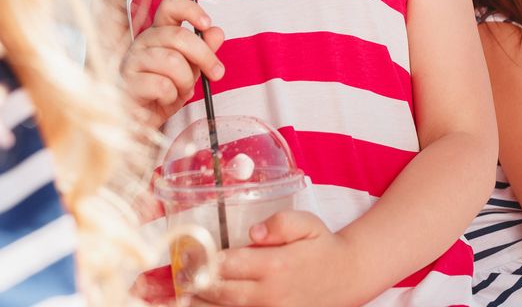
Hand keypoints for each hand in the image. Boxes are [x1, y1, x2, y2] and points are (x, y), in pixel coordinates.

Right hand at [120, 0, 224, 126]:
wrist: (142, 122)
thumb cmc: (164, 92)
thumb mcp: (191, 70)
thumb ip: (204, 51)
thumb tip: (217, 32)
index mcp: (158, 33)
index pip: (169, 7)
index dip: (190, 10)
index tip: (207, 24)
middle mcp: (142, 41)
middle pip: (179, 35)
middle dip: (205, 56)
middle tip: (216, 73)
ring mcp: (132, 61)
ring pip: (172, 61)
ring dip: (186, 81)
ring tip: (182, 90)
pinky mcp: (127, 83)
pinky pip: (161, 84)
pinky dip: (171, 95)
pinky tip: (165, 99)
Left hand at [189, 211, 358, 306]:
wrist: (347, 277)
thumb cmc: (321, 246)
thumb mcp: (307, 223)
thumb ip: (280, 223)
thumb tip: (253, 230)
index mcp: (276, 265)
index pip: (228, 265)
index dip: (201, 261)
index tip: (184, 254)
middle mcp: (270, 294)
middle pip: (220, 292)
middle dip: (193, 284)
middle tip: (174, 275)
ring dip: (199, 304)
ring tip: (179, 295)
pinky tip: (204, 304)